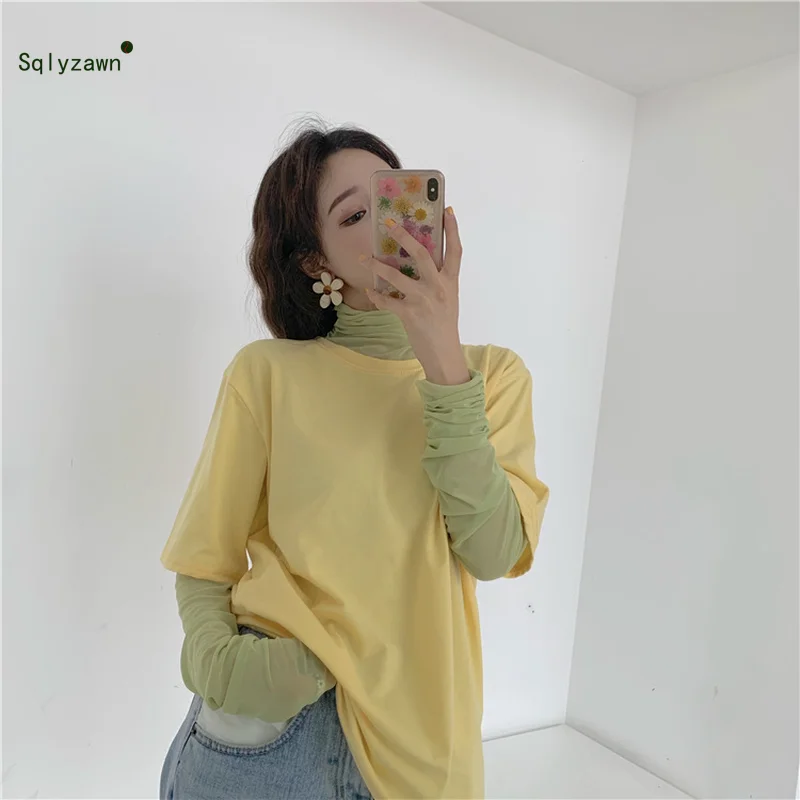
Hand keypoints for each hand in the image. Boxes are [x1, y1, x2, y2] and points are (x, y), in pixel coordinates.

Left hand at [363, 207, 470, 384]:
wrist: (444, 354)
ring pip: (396, 275)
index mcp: (451, 282)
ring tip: (365, 258)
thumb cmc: (444, 325)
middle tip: (389, 223)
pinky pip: (386, 300)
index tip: (447, 209)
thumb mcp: (448, 298)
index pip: (455, 250)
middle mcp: (439, 287)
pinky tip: (369, 290)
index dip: (452, 229)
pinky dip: (375, 295)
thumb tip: (418, 261)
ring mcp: (423, 300)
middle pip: (421, 254)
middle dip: (404, 235)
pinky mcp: (410, 314)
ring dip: (377, 265)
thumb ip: (438, 280)